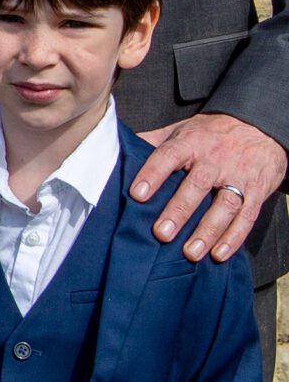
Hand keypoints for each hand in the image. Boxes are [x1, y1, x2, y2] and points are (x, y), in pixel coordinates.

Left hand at [133, 112, 287, 261]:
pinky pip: (247, 216)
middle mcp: (215, 160)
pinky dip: (234, 237)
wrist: (260, 127)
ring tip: (191, 252)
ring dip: (208, 231)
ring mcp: (238, 176)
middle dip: (179, 211)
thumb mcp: (181, 130)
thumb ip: (153, 142)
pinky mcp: (258, 191)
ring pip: (225, 205)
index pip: (168, 156)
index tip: (137, 195)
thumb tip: (120, 151)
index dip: (152, 175)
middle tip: (161, 234)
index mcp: (191, 143)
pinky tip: (219, 254)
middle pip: (197, 186)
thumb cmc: (211, 133)